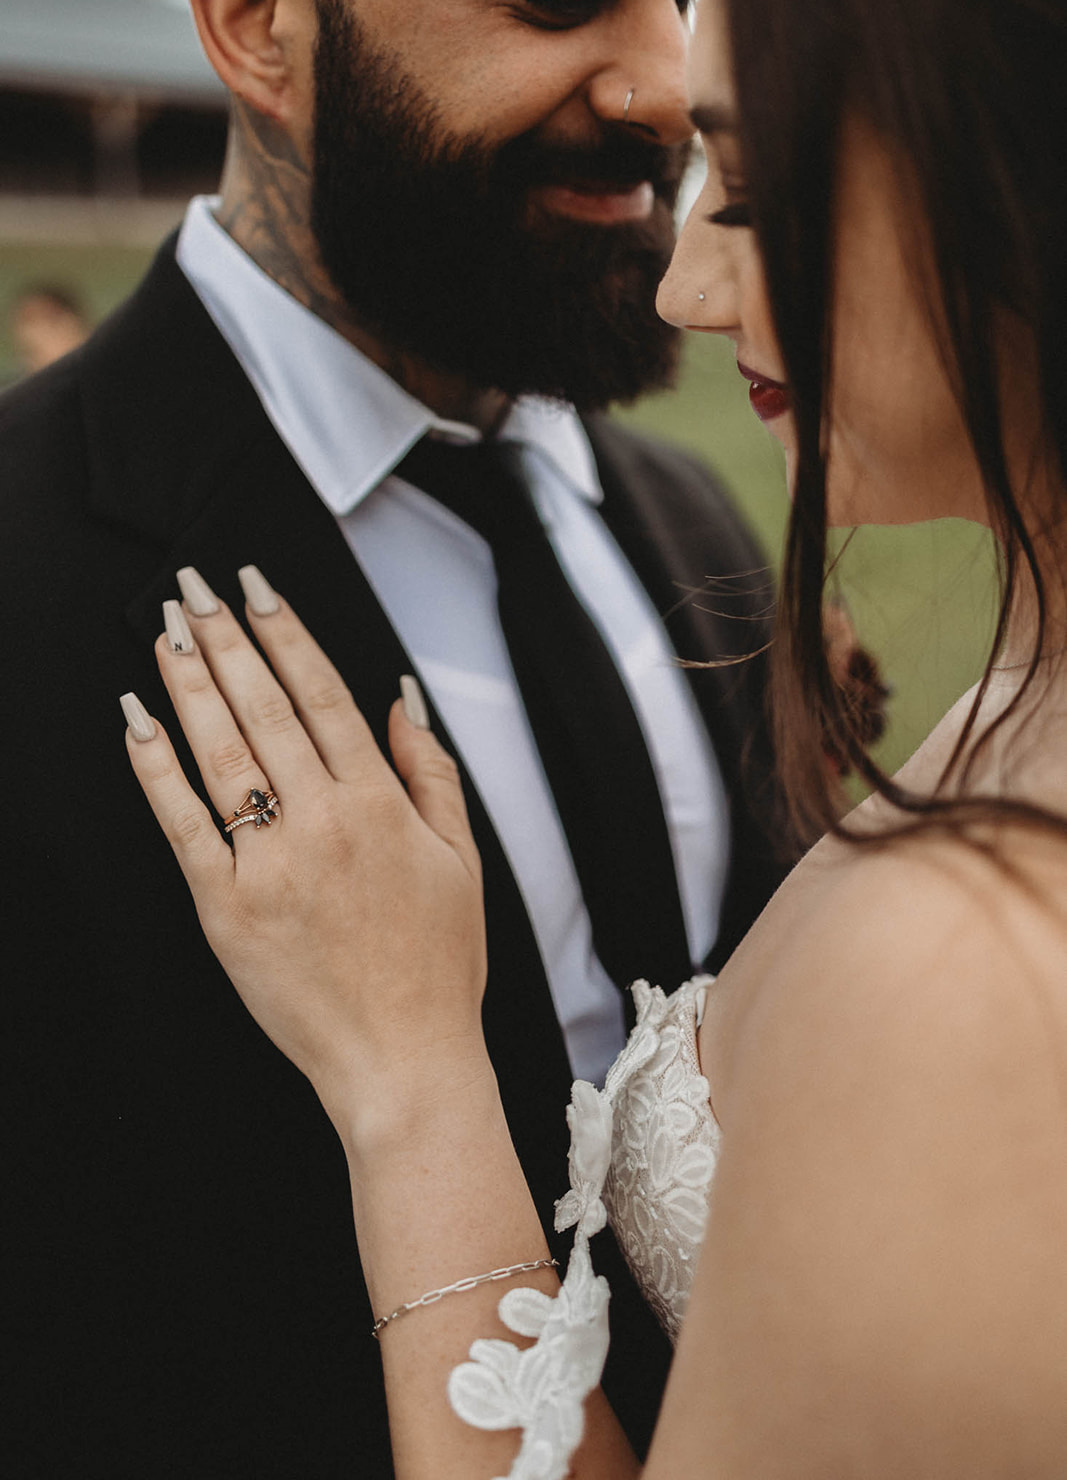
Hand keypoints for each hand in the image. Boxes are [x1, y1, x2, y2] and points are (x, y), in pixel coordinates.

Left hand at [122, 566, 486, 1142]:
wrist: (402, 1059)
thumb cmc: (438, 964)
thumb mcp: (462, 860)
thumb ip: (432, 772)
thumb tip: (401, 697)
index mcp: (380, 804)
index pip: (323, 694)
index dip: (286, 633)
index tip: (257, 587)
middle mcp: (323, 821)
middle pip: (263, 707)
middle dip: (225, 638)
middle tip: (195, 585)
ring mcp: (269, 864)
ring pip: (220, 752)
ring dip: (188, 683)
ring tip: (167, 630)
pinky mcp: (225, 908)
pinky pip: (181, 824)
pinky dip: (155, 768)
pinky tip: (138, 719)